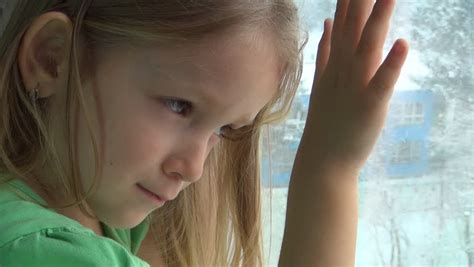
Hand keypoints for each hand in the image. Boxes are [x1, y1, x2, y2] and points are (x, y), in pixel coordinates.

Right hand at [301, 0, 408, 171]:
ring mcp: (355, 88)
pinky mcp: (370, 106)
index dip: (348, 1)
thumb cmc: (326, 123)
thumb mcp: (322, 82)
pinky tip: (402, 43)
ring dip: (378, 20)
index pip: (342, 24)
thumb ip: (325, 52)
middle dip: (359, 1)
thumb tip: (328, 23)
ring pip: (367, 48)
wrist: (322, 160)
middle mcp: (343, 71)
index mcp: (334, 65)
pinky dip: (392, 64)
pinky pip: (381, 83)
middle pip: (352, 29)